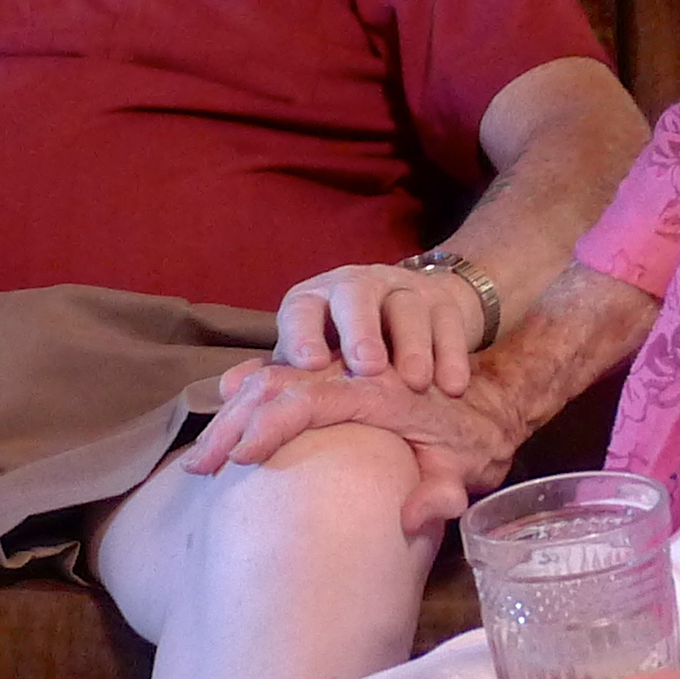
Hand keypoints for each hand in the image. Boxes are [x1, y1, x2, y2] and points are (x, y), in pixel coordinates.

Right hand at [189, 360, 520, 534]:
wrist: (486, 401)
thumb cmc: (473, 440)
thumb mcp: (466, 468)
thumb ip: (442, 491)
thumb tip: (415, 517)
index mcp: (379, 392)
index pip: (312, 400)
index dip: (273, 426)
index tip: (240, 459)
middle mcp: (351, 375)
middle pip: (278, 386)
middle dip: (235, 423)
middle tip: (202, 467)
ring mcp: (338, 374)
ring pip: (271, 380)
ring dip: (232, 415)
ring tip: (202, 457)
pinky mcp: (330, 381)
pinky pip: (280, 382)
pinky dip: (247, 400)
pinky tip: (222, 424)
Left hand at [275, 259, 486, 392]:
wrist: (407, 320)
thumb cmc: (345, 354)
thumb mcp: (314, 360)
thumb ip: (279, 379)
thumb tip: (228, 391)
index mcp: (316, 302)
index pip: (302, 309)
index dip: (303, 332)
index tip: (309, 364)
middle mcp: (356, 287)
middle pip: (355, 294)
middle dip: (360, 328)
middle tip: (368, 367)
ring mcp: (402, 290)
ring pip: (407, 305)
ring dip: (412, 344)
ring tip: (414, 383)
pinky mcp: (442, 302)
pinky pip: (449, 321)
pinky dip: (451, 352)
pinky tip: (451, 386)